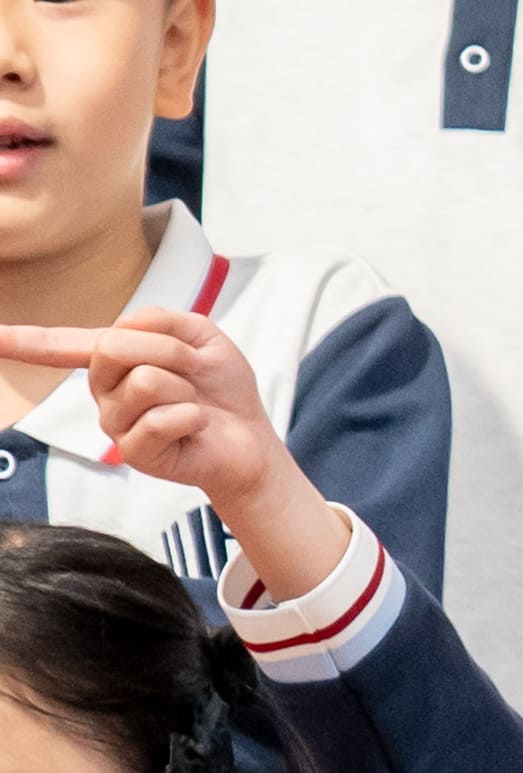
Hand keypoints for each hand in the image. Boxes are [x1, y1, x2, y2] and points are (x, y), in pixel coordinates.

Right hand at [0, 307, 347, 595]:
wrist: (250, 439)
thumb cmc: (222, 389)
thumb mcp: (201, 337)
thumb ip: (162, 320)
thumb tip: (121, 326)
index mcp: (114, 360)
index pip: (61, 344)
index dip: (22, 340)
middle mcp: (104, 391)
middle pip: (114, 347)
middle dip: (169, 350)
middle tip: (192, 370)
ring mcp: (115, 424)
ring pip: (144, 381)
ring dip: (184, 386)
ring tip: (192, 403)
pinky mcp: (133, 452)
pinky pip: (162, 417)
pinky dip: (192, 415)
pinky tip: (196, 426)